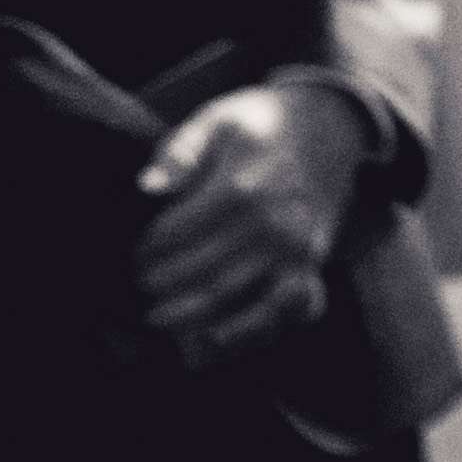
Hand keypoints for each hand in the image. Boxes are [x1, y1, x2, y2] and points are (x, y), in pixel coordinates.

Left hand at [133, 82, 370, 363]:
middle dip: (159, 288)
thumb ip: (180, 151)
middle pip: (199, 275)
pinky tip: (209, 342)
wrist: (329, 125)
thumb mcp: (217, 119)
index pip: (174, 236)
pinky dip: (245, 334)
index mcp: (244, 187)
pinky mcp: (311, 267)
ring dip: (188, 320)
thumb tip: (145, 188)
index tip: (132, 255)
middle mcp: (274, 225)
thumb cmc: (261, 123)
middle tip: (138, 288)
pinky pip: (279, 315)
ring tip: (157, 319)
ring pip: (231, 301)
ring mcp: (297, 252)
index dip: (145, 251)